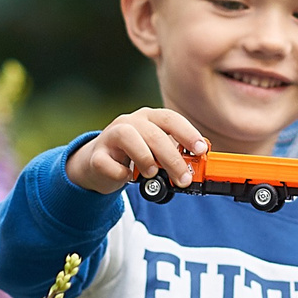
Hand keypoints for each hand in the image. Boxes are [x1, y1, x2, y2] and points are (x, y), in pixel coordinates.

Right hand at [68, 107, 206, 195]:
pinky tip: (127, 177)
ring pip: (128, 137)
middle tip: (184, 179)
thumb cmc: (134, 156)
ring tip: (152, 174)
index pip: (170, 119)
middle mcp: (129, 122)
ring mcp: (110, 136)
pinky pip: (107, 163)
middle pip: (154, 134)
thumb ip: (174, 155)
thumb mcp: (156, 152)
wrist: (97, 164)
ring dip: (145, 158)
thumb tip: (198, 169)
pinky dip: (120, 173)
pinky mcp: (96, 155)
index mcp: (148, 117)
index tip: (201, 150)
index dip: (188, 133)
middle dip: (173, 159)